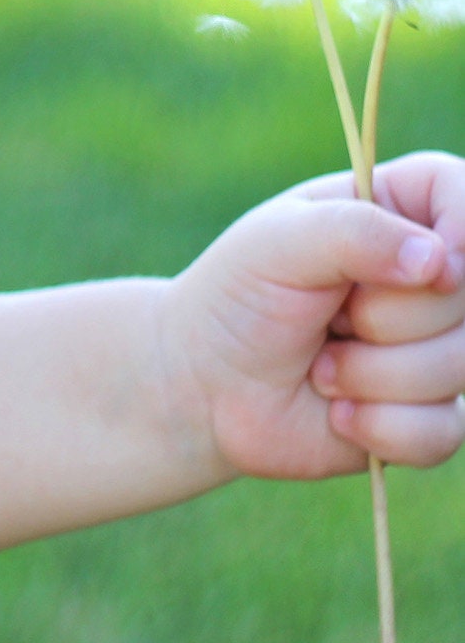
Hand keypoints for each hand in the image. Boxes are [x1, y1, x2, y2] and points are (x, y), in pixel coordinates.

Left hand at [158, 151, 464, 482]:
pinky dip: (378, 425)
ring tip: (320, 364)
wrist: (203, 384)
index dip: (462, 231)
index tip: (425, 263)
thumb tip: (440, 261)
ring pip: (462, 365)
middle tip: (325, 315)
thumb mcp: (276, 243)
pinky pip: (443, 430)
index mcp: (398, 212)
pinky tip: (335, 411)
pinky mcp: (432, 414)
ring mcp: (438, 347)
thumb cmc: (237, 297)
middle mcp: (431, 277)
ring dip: (372, 375)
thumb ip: (355, 232)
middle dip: (384, 317)